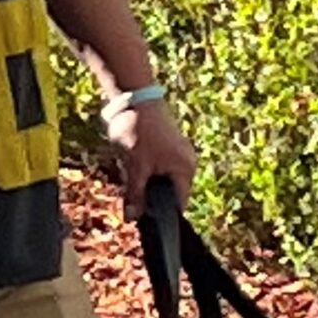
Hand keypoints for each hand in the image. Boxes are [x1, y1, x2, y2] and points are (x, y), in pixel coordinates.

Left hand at [106, 96, 196, 220]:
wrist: (135, 97)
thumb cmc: (139, 131)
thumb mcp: (135, 166)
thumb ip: (136, 194)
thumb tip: (133, 218)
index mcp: (185, 170)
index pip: (178, 203)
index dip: (161, 213)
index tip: (145, 220)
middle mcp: (187, 162)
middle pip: (170, 191)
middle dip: (150, 196)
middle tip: (131, 197)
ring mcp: (179, 152)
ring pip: (162, 178)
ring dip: (146, 181)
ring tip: (130, 172)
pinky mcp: (168, 145)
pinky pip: (159, 165)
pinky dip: (146, 169)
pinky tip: (131, 162)